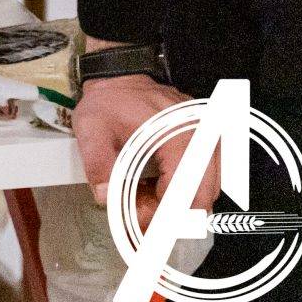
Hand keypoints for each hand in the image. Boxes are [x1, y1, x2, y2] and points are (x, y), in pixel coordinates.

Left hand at [78, 71, 212, 226]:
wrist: (121, 76)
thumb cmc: (109, 101)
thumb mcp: (91, 128)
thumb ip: (98, 163)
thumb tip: (107, 198)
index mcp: (179, 134)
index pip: (186, 191)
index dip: (165, 215)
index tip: (142, 225)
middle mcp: (203, 137)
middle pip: (201, 197)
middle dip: (169, 214)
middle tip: (139, 214)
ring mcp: (210, 140)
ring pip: (203, 192)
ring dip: (174, 203)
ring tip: (143, 195)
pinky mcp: (208, 143)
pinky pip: (203, 179)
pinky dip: (179, 190)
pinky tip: (155, 186)